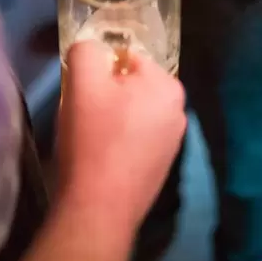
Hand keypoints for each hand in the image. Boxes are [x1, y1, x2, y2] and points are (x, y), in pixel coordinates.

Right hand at [58, 41, 185, 233]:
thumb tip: (92, 50)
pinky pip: (135, 137)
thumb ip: (86, 50)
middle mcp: (179, 110)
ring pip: (132, 111)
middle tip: (85, 113)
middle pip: (131, 84)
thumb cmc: (92, 140)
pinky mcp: (161, 166)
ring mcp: (173, 141)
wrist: (97, 210)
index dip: (101, 70)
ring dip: (112, 117)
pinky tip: (101, 156)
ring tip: (91, 137)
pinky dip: (118, 140)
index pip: (127, 57)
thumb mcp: (81, 81)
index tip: (84, 91)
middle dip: (107, 92)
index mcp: (168, 85)